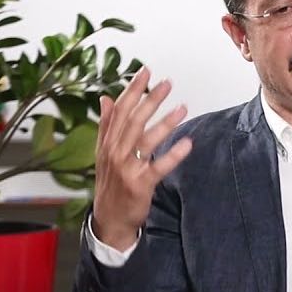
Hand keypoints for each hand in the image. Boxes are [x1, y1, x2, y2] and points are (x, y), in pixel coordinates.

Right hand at [93, 67, 192, 249]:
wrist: (109, 219)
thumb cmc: (111, 183)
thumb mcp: (104, 153)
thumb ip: (106, 125)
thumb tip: (106, 98)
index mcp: (107, 143)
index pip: (120, 110)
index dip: (133, 90)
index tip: (146, 71)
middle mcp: (115, 153)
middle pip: (133, 121)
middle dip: (150, 100)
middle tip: (167, 83)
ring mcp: (127, 169)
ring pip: (146, 141)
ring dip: (165, 123)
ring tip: (183, 107)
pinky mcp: (140, 185)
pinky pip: (158, 167)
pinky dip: (173, 155)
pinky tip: (188, 143)